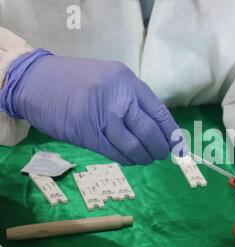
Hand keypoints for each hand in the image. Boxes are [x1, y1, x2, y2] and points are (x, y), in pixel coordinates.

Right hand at [1, 49, 181, 164]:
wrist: (37, 81)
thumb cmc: (77, 79)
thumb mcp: (111, 79)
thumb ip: (132, 99)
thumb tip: (157, 128)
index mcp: (128, 82)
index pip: (159, 112)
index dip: (170, 132)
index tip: (178, 145)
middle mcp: (118, 98)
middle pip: (149, 131)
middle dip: (160, 147)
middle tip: (162, 155)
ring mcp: (102, 117)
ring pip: (133, 145)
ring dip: (144, 157)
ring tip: (147, 159)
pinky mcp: (88, 134)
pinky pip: (115, 153)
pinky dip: (127, 159)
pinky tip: (132, 160)